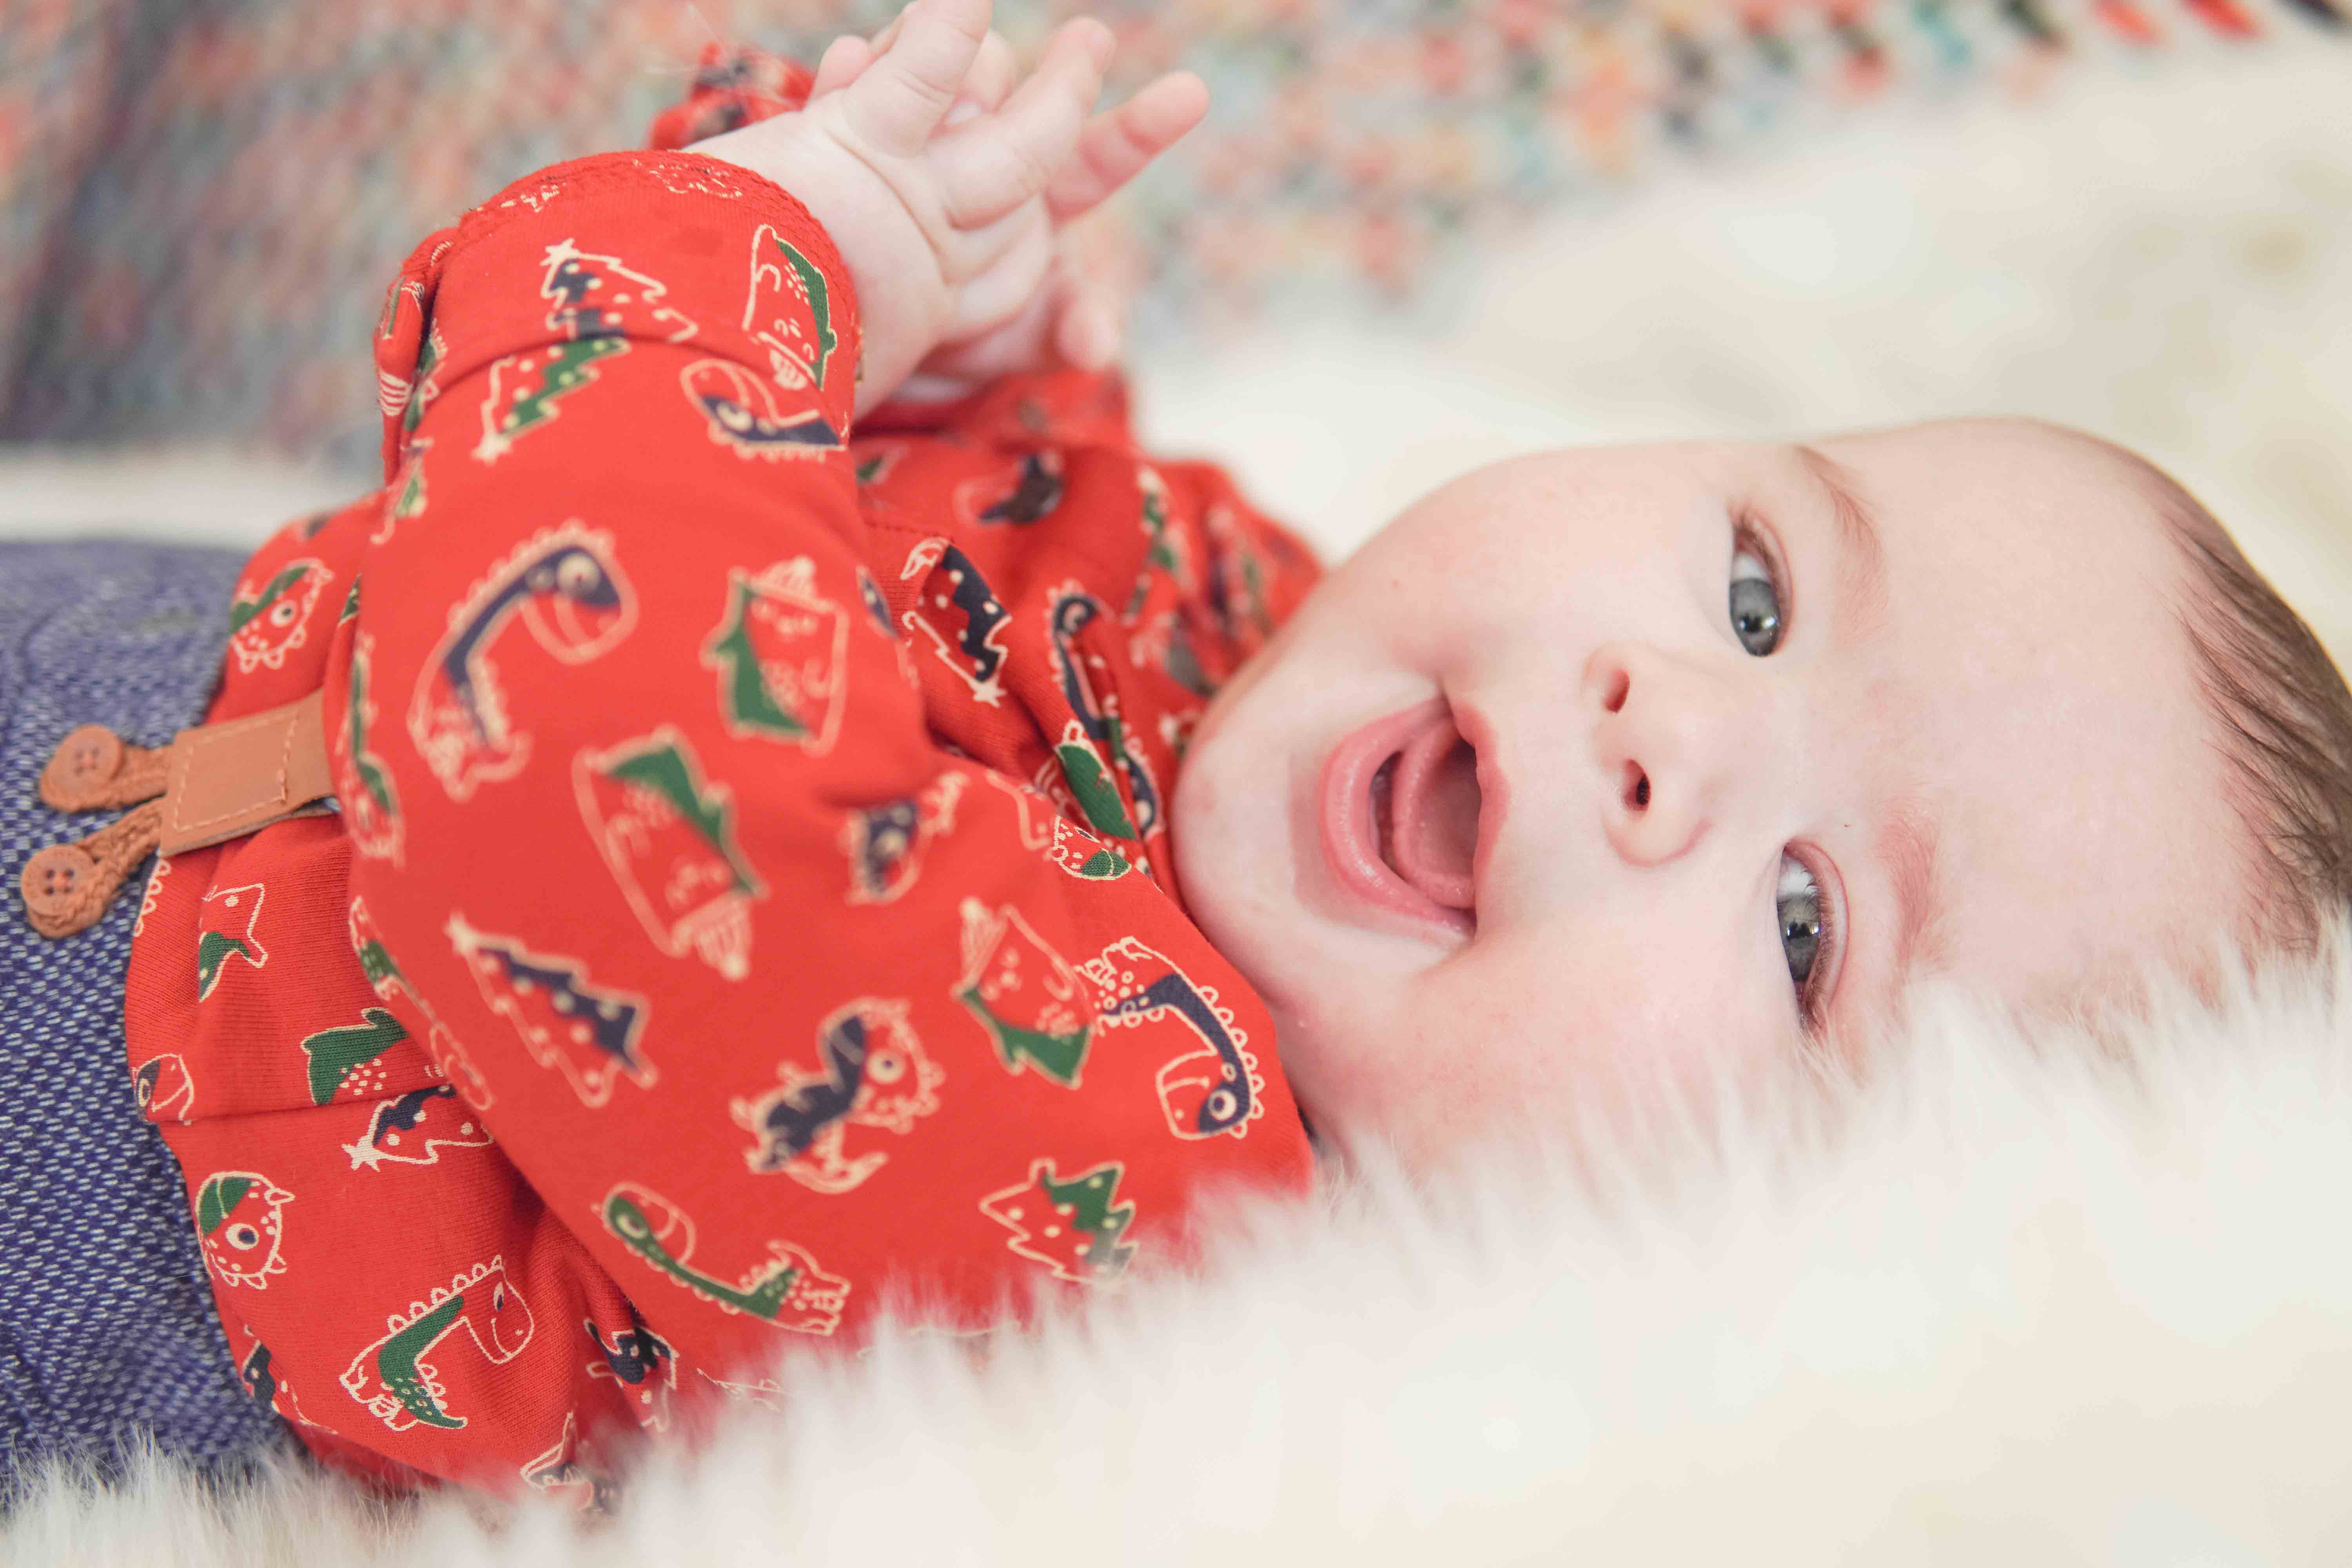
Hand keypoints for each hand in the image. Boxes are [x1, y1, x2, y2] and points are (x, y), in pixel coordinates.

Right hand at [688, 0, 1207, 416]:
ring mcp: (925, 135)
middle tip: (1087, 43)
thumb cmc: (966, 332)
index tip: (1191, 94)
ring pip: (952, 76)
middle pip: (1022, 97)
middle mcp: (994, 151)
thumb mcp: (1018, 339)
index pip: (1103, 154)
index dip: (1145, 126)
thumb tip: (1097, 346)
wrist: (870, 325)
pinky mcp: (855, 131)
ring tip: (939, 87)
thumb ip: (1064, 332)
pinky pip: (859, 83)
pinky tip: (841, 70)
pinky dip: (851, 74)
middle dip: (1048, 77)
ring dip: (952, 73)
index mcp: (1048, 198)